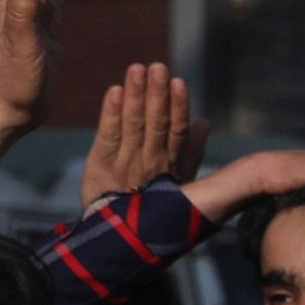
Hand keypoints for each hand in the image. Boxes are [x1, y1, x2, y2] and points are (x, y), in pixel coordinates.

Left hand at [82, 62, 208, 204]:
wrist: (118, 238)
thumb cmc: (153, 206)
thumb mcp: (180, 182)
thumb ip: (191, 152)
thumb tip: (205, 122)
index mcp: (171, 166)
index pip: (177, 133)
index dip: (178, 108)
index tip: (179, 82)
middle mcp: (150, 163)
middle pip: (155, 125)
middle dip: (156, 96)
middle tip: (157, 67)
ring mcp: (124, 164)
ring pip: (132, 125)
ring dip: (134, 96)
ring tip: (136, 69)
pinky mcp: (100, 164)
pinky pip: (106, 136)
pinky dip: (110, 114)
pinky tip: (112, 92)